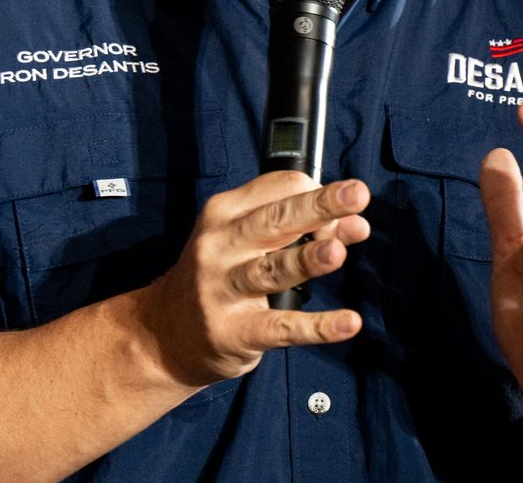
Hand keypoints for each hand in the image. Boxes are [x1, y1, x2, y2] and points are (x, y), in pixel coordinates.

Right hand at [132, 170, 370, 388]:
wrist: (165, 332)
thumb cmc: (217, 277)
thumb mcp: (243, 242)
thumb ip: (296, 229)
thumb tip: (355, 224)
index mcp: (223, 213)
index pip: (276, 189)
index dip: (316, 194)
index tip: (344, 210)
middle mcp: (219, 246)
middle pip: (275, 220)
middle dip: (318, 206)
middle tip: (357, 194)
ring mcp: (223, 289)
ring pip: (273, 270)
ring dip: (307, 259)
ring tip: (338, 252)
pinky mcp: (234, 331)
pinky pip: (281, 327)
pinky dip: (317, 327)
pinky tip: (347, 322)